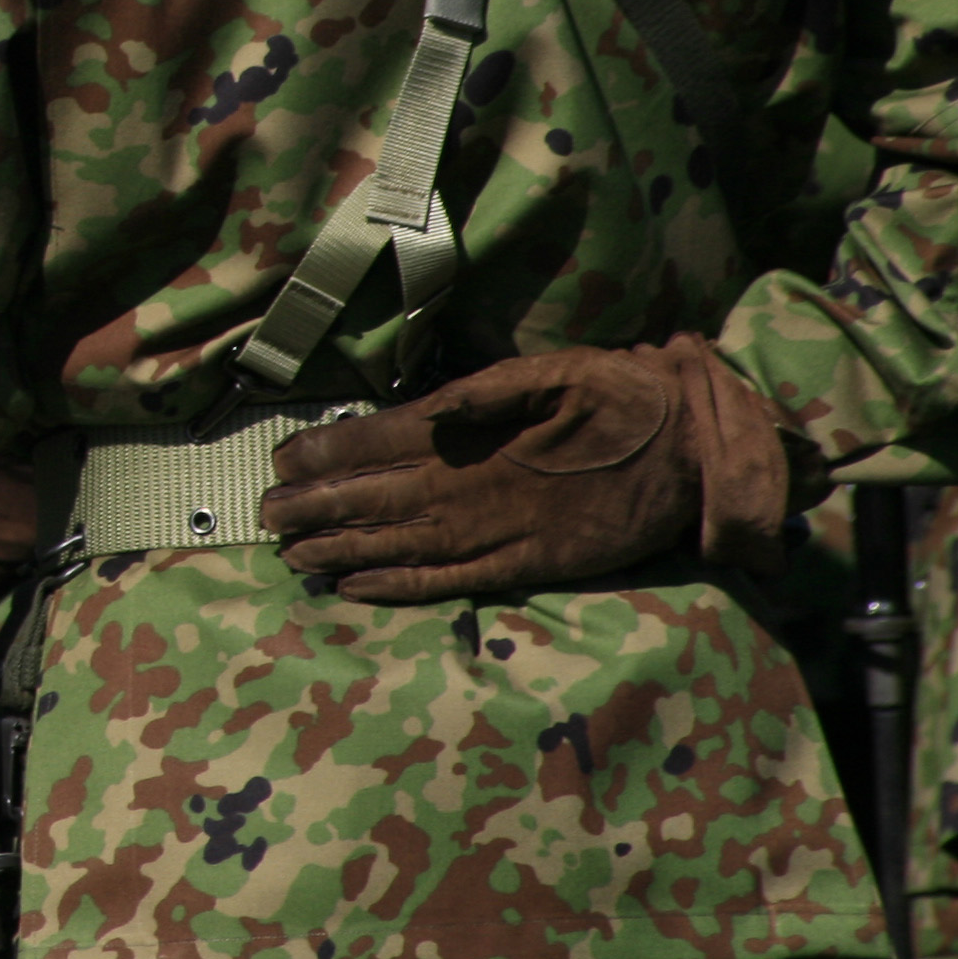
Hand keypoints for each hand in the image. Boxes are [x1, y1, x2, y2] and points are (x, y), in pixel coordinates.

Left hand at [256, 337, 801, 604]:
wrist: (692, 453)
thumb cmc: (621, 398)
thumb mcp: (558, 372)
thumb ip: (486, 391)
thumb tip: (426, 411)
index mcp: (482, 434)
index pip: (385, 442)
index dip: (330, 453)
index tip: (281, 460)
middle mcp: (480, 487)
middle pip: (381, 497)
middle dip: (318, 504)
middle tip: (265, 512)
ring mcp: (502, 530)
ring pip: (404, 542)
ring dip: (343, 548)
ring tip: (291, 552)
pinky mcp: (526, 563)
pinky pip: (450, 579)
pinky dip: (400, 585)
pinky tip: (354, 586)